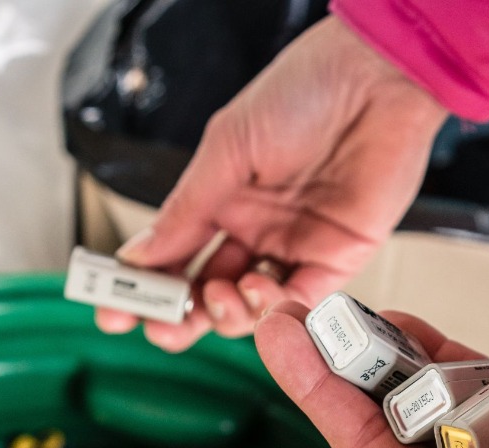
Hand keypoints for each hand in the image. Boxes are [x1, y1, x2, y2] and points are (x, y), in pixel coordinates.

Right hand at [97, 17, 448, 351]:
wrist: (374, 80)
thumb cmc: (304, 92)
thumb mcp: (227, 149)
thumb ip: (185, 210)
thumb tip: (140, 256)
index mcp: (221, 198)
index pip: (173, 256)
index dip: (144, 288)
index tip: (114, 310)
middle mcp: (256, 227)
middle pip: (209, 293)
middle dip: (182, 317)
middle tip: (163, 325)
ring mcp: (295, 245)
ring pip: (252, 307)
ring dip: (227, 311)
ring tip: (221, 292)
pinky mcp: (337, 257)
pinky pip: (301, 301)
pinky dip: (276, 310)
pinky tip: (258, 294)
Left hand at [254, 301, 488, 447]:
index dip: (315, 394)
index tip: (281, 342)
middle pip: (384, 418)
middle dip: (338, 366)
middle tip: (300, 313)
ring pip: (421, 391)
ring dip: (381, 353)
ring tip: (344, 310)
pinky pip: (466, 371)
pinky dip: (432, 348)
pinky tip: (400, 323)